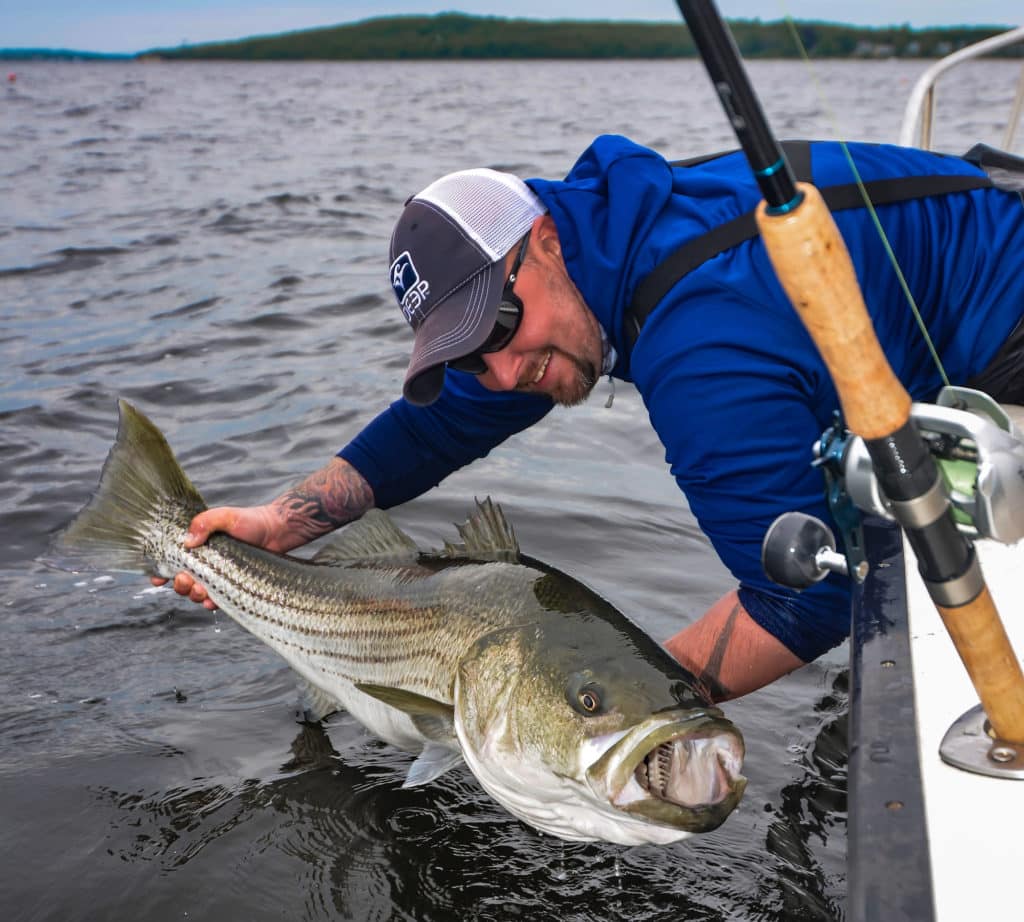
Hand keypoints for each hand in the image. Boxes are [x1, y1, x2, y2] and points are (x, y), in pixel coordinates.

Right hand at [150, 505, 286, 609]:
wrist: (277, 532)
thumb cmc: (250, 521)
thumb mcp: (225, 516)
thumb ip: (205, 522)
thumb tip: (188, 541)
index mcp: (196, 547)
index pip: (171, 561)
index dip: (160, 571)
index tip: (157, 578)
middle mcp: (204, 564)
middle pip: (181, 581)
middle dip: (179, 585)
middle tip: (185, 579)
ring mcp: (218, 577)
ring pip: (196, 593)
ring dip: (193, 595)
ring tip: (201, 589)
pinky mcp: (232, 587)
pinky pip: (217, 601)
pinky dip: (211, 603)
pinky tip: (212, 601)